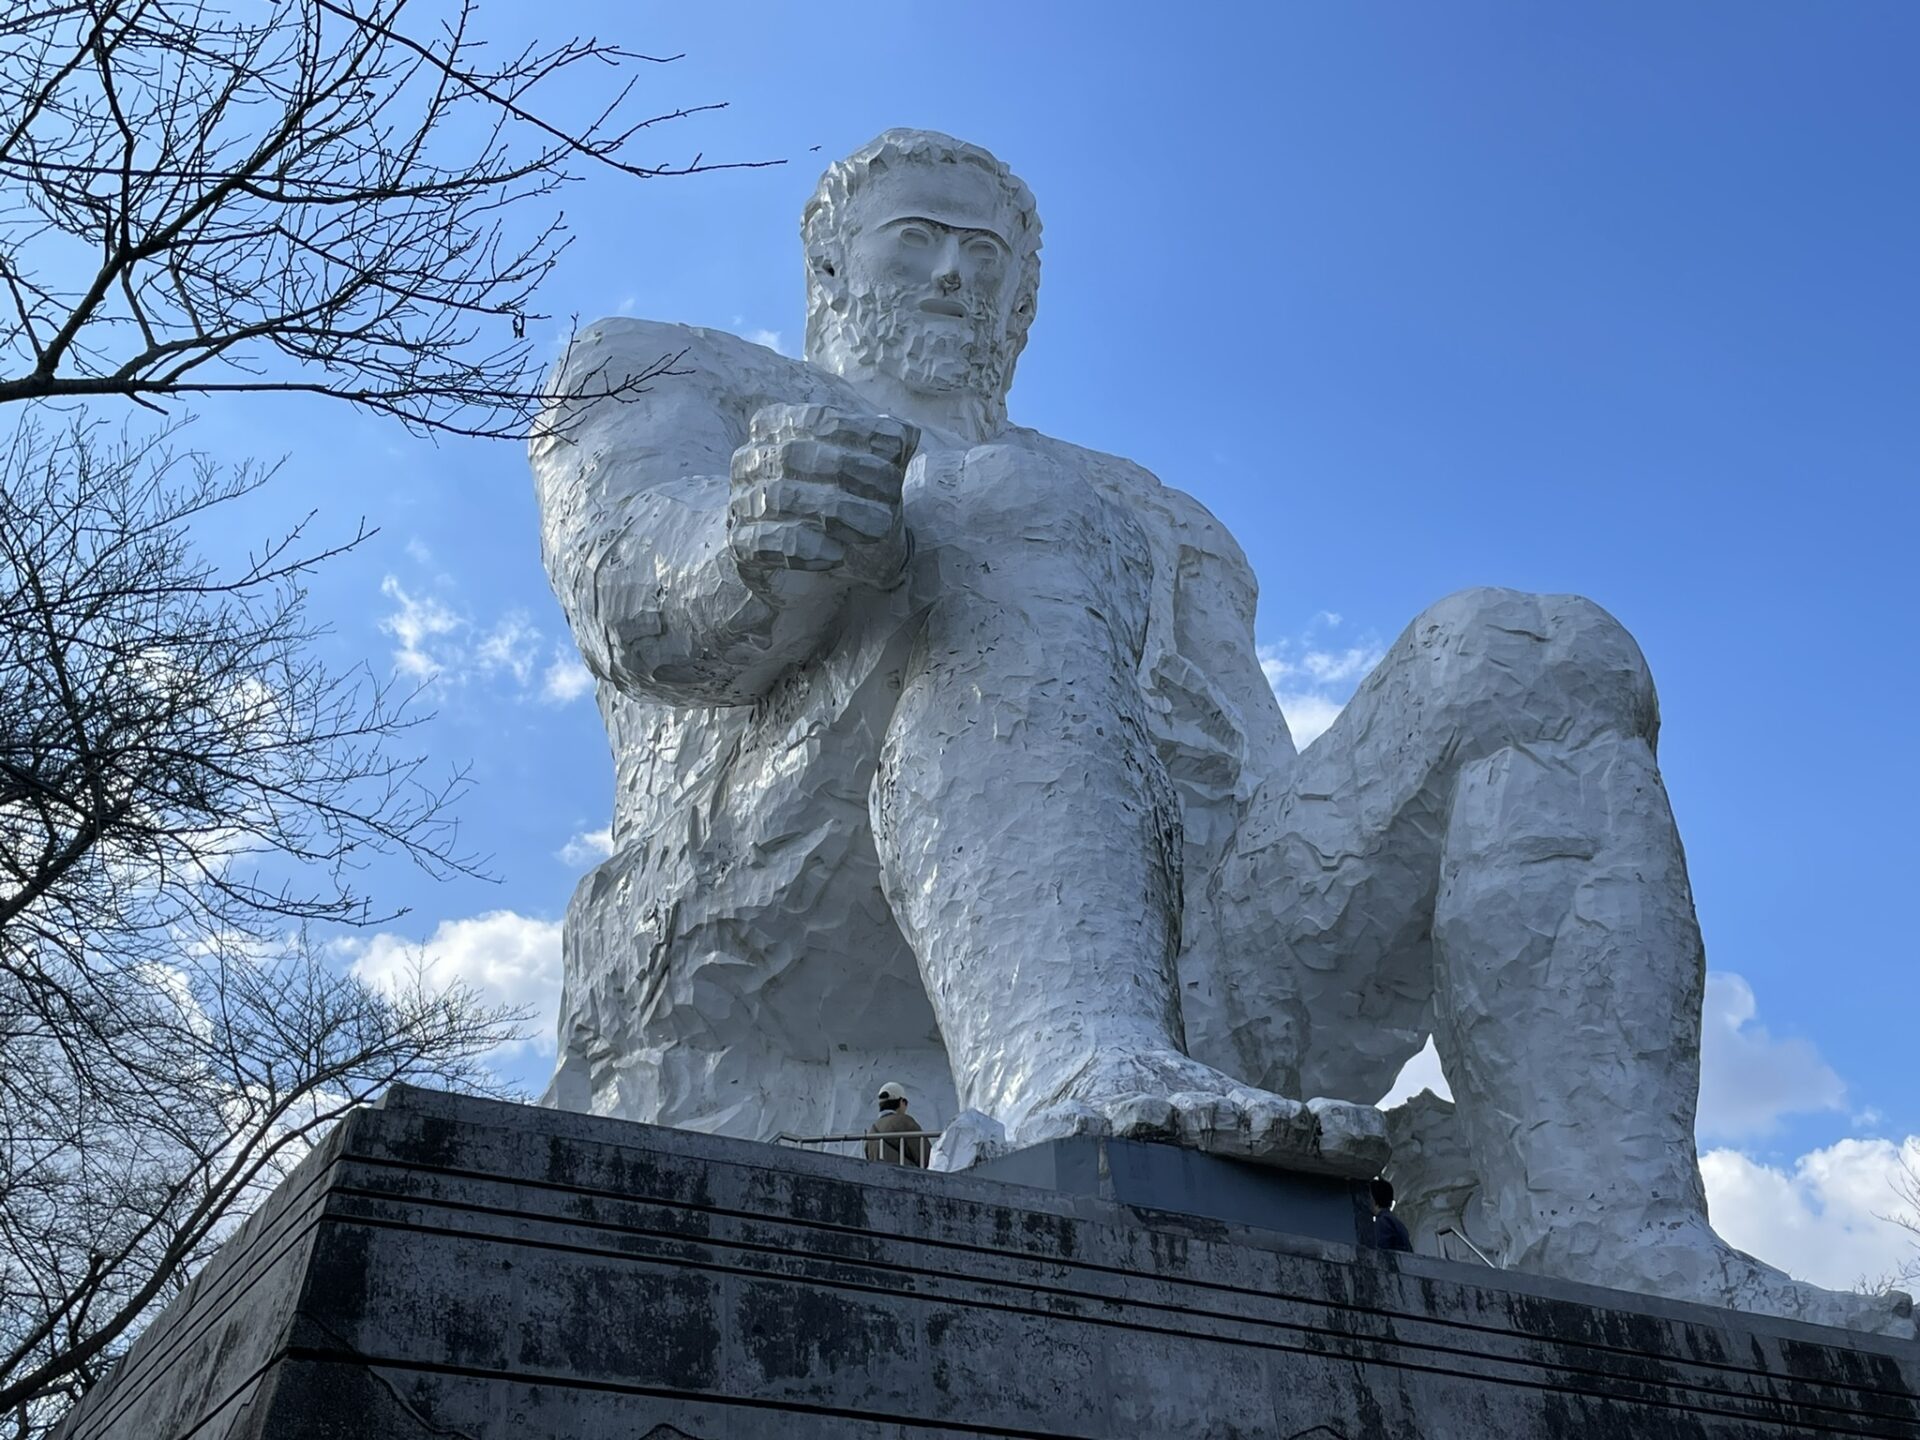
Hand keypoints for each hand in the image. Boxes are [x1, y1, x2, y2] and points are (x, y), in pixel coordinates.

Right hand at [728, 404, 916, 590]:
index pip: (812, 419)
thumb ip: (891, 449)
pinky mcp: (741, 545)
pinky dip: (800, 547)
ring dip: (831, 512)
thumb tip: (903, 435)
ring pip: (776, 498)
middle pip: (791, 455)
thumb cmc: (855, 502)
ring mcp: (740, 502)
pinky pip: (759, 542)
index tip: (895, 457)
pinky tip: (836, 554)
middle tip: (892, 497)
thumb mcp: (880, 472)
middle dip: (845, 472)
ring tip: (874, 529)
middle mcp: (751, 460)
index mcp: (778, 426)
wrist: (835, 558)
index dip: (854, 434)